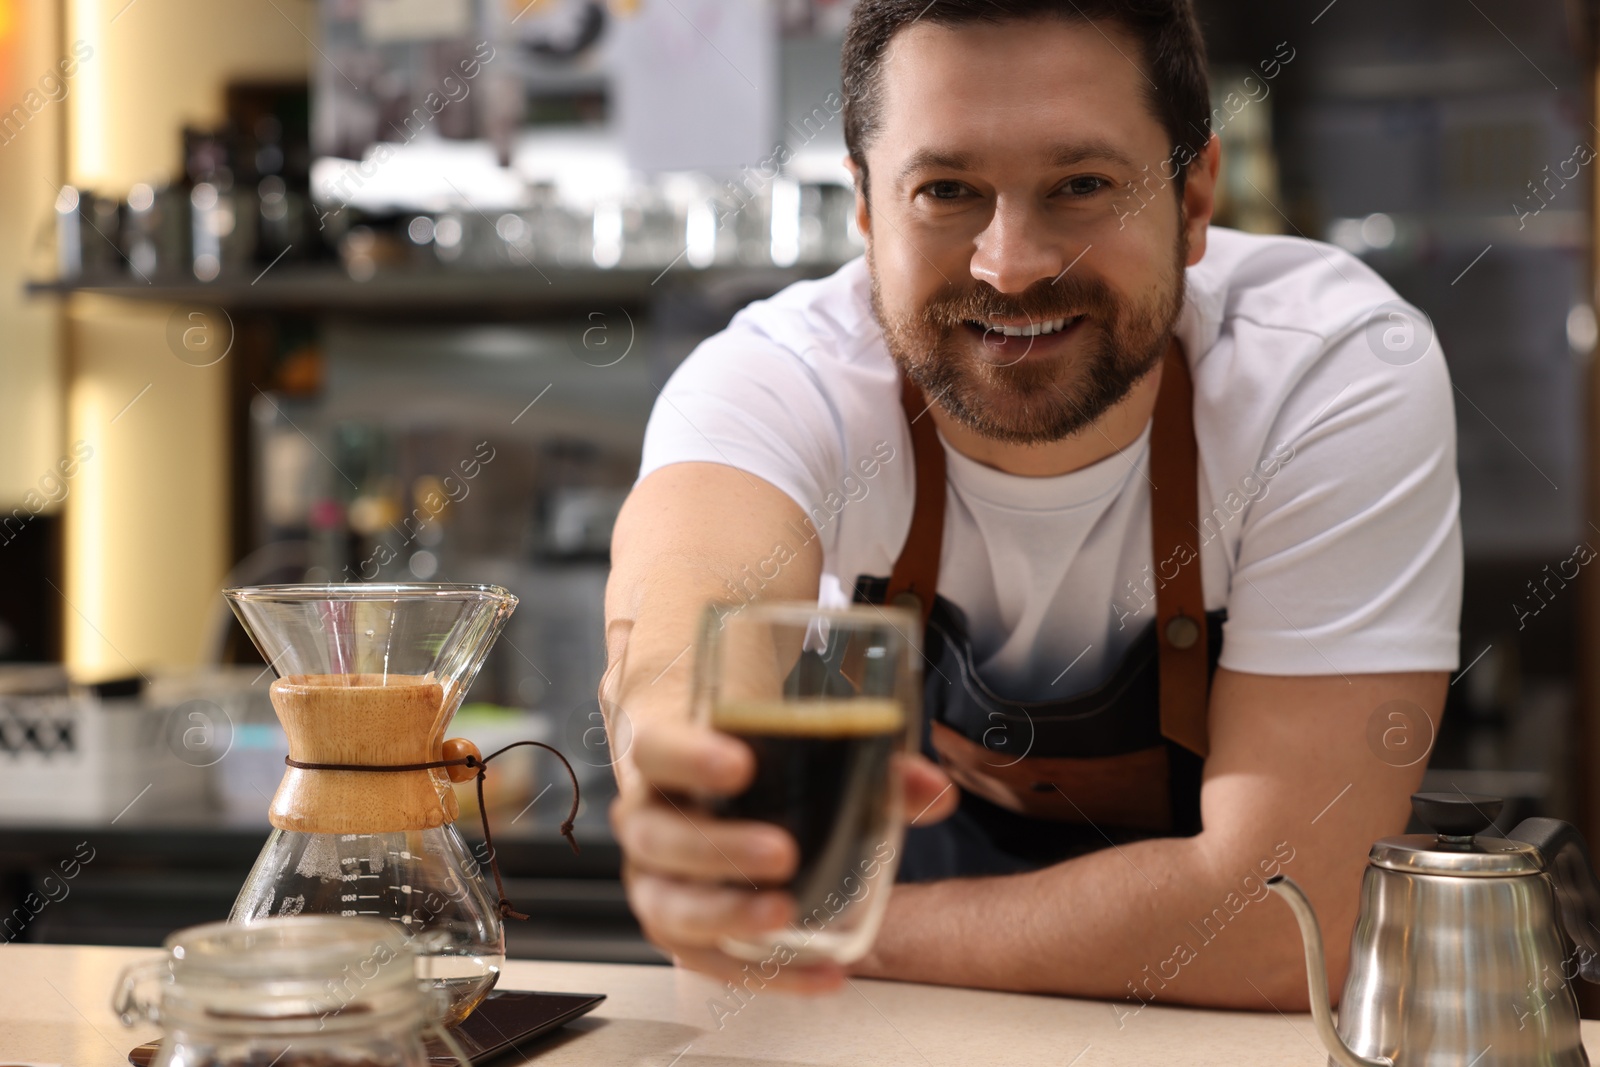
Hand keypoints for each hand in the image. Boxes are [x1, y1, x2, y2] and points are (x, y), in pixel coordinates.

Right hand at [610, 716, 956, 992]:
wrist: (712, 795)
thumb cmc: (754, 769)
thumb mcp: (797, 751)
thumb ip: (867, 764)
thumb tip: (934, 789)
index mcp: (664, 761)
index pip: (656, 750)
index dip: (690, 757)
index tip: (739, 765)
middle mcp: (647, 821)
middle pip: (658, 837)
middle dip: (719, 848)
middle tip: (782, 853)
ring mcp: (654, 882)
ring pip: (669, 908)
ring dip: (726, 916)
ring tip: (783, 917)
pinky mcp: (679, 932)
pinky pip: (710, 962)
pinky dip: (767, 973)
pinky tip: (822, 974)